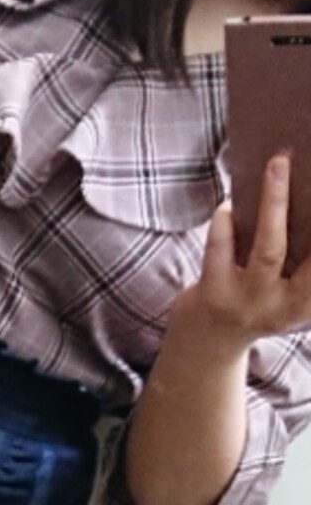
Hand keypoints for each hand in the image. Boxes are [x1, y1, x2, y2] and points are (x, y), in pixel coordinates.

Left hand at [179, 150, 310, 347]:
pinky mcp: (213, 294)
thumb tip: (304, 192)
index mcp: (307, 304)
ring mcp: (248, 302)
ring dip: (274, 200)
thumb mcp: (286, 287)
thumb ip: (299, 258)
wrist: (205, 341)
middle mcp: (284, 307)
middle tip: (302, 167)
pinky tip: (229, 204)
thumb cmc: (253, 300)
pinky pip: (220, 248)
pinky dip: (225, 219)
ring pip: (269, 248)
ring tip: (279, 163)